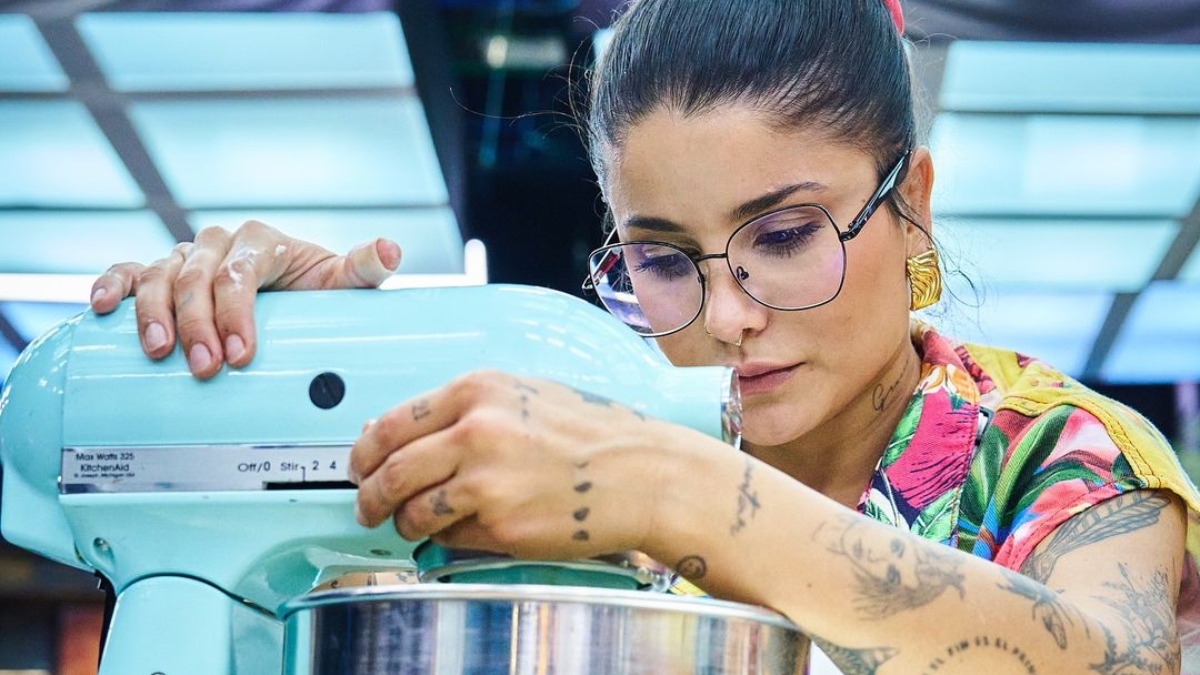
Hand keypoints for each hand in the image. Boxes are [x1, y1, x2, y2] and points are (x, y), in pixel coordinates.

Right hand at [89, 221, 400, 377]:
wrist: (293, 298)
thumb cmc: (315, 295)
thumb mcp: (342, 284)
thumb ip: (363, 268)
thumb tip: (389, 250)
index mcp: (262, 242)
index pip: (240, 271)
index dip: (236, 311)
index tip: (242, 353)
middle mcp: (220, 245)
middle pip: (196, 277)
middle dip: (197, 324)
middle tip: (206, 367)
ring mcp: (187, 258)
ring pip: (159, 275)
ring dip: (153, 313)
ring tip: (157, 352)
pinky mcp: (161, 274)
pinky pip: (128, 272)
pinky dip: (112, 285)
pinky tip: (102, 308)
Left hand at [348, 370, 685, 559]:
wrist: (642, 472)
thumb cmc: (591, 432)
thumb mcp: (522, 395)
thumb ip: (462, 410)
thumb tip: (400, 432)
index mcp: (477, 391)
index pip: (390, 424)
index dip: (364, 452)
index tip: (361, 466)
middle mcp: (475, 432)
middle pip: (389, 471)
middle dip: (369, 496)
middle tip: (368, 506)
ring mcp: (486, 482)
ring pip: (410, 511)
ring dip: (402, 523)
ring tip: (410, 524)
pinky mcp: (500, 525)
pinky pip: (449, 538)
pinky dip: (445, 539)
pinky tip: (464, 529)